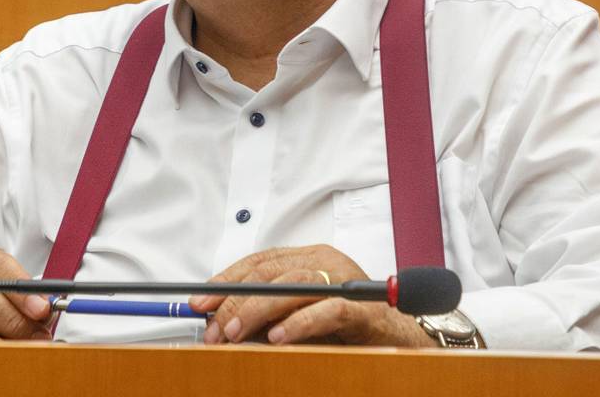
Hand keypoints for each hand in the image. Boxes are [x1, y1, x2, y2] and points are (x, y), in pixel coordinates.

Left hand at [189, 245, 435, 347]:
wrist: (399, 341)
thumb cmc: (348, 327)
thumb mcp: (300, 315)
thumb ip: (269, 313)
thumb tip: (224, 322)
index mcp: (310, 258)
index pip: (260, 261)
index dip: (227, 281)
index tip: (200, 303)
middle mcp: (327, 262)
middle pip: (271, 272)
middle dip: (236, 301)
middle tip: (215, 328)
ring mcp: (346, 281)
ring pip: (294, 286)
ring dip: (259, 311)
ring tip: (235, 334)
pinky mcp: (364, 308)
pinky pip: (327, 310)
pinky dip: (299, 324)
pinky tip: (277, 338)